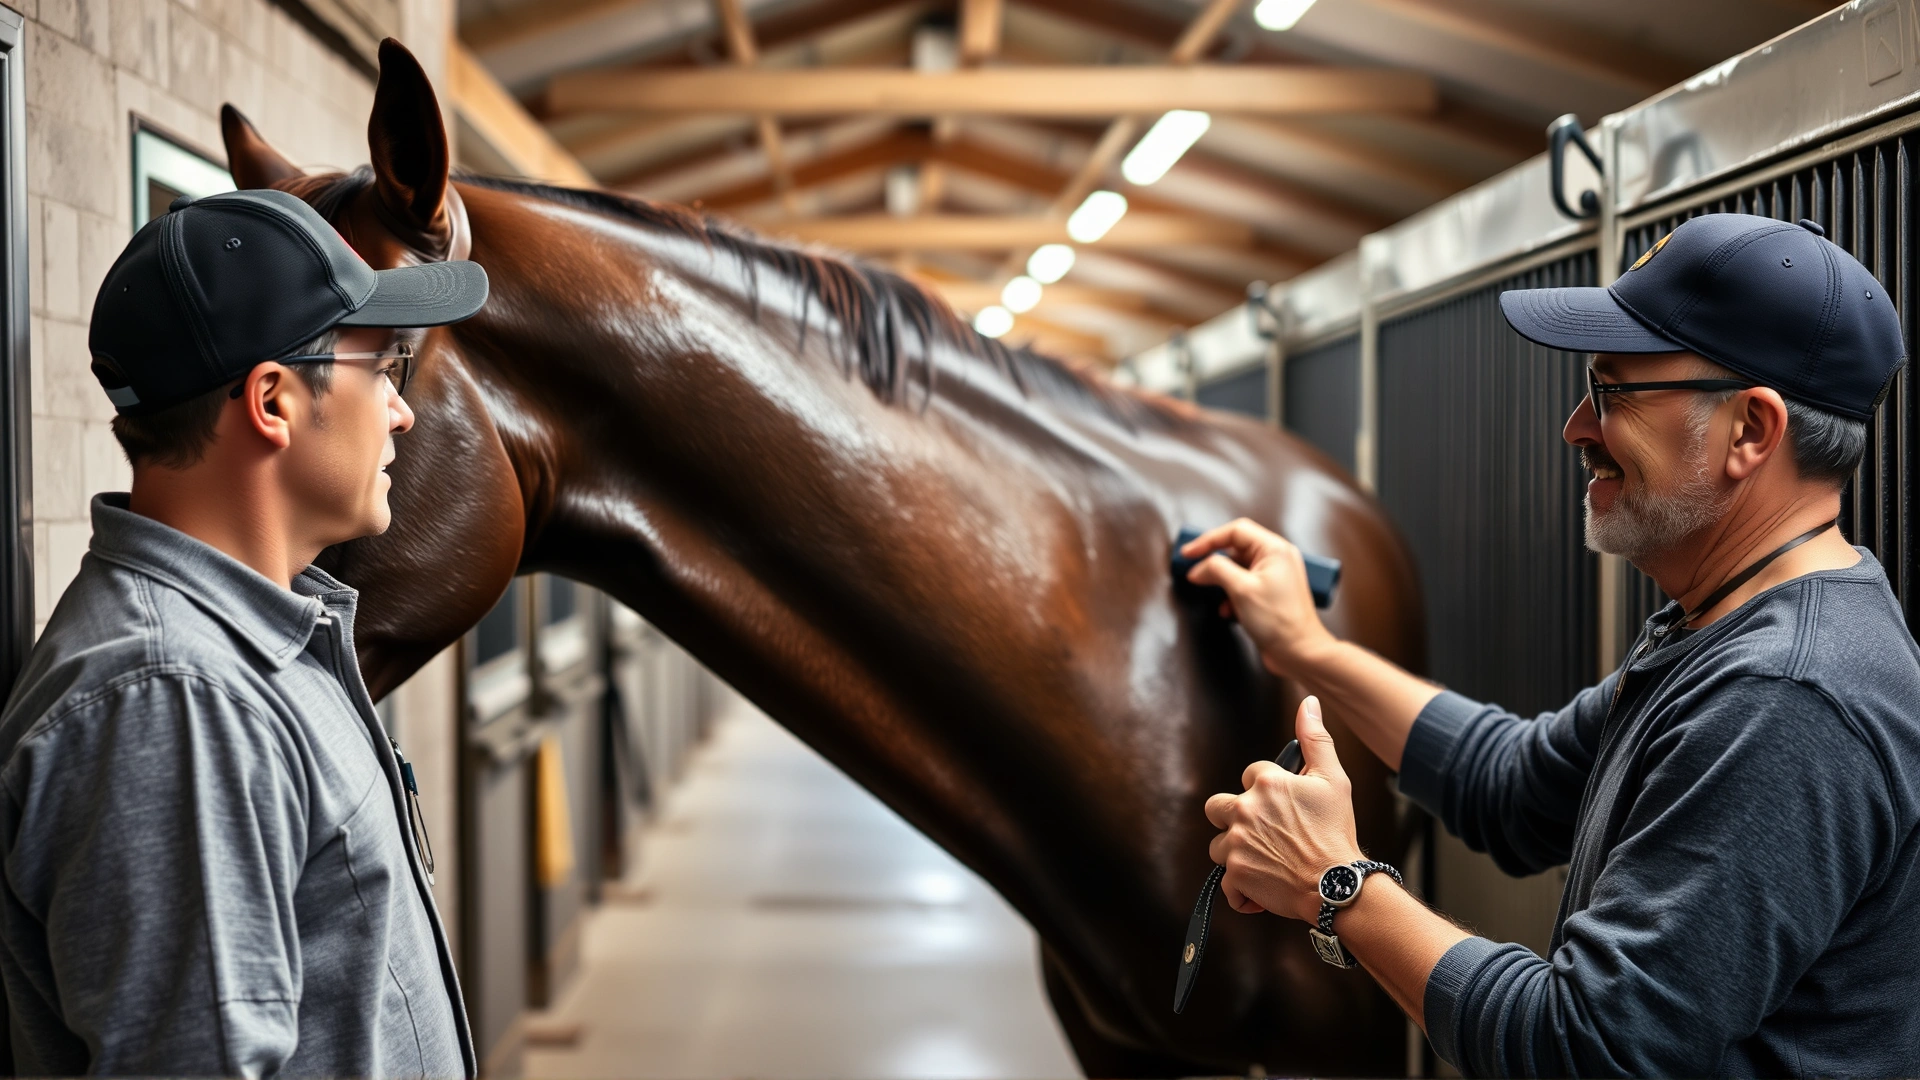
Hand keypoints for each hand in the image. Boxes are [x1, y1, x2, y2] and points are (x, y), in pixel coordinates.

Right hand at [1180, 518, 1335, 677]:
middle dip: (1213, 562)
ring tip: (1212, 594)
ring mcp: (1274, 577)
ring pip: (1237, 569)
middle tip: (1193, 570)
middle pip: (1235, 549)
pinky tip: (1227, 610)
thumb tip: (1197, 568)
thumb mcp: (1241, 589)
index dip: (1208, 540)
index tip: (1188, 553)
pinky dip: (1231, 596)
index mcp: (1274, 549)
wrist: (1300, 653)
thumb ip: (1216, 570)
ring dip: (1221, 582)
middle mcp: (1276, 559)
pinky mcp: (1270, 595)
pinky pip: (1243, 586)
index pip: (1235, 531)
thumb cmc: (1279, 621)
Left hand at [1205, 696, 1363, 921]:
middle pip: (1216, 807)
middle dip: (1233, 817)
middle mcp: (1245, 810)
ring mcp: (1236, 843)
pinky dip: (1242, 889)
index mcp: (1267, 784)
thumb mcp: (1334, 779)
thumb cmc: (1337, 832)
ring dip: (1237, 853)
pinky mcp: (1235, 874)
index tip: (1284, 807)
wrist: (1337, 885)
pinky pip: (1226, 882)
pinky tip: (1263, 887)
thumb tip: (1309, 704)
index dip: (1267, 790)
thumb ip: (1316, 739)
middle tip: (1262, 832)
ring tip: (1266, 860)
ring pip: (1219, 845)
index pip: (1250, 774)